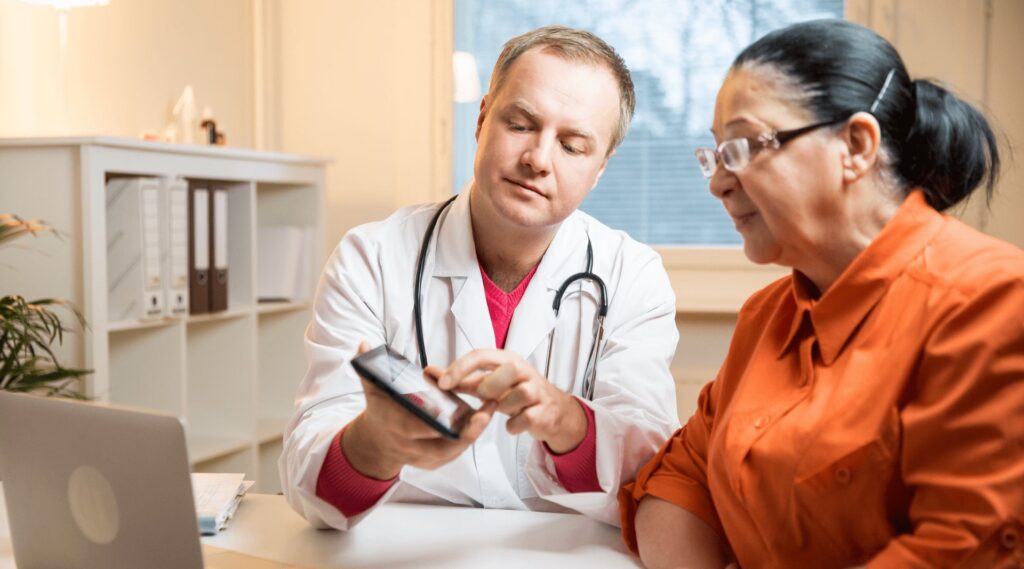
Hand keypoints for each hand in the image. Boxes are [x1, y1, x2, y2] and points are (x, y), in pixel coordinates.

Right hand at [342, 342, 496, 479]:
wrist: (375, 443)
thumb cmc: (380, 411)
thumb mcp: (372, 390)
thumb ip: (370, 369)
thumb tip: (363, 344)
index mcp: (396, 428)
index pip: (415, 429)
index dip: (431, 423)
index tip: (447, 411)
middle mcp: (411, 447)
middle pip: (441, 446)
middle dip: (464, 433)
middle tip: (483, 414)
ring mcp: (424, 457)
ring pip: (453, 451)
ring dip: (473, 434)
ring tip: (489, 412)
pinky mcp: (435, 461)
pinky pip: (455, 452)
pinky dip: (470, 438)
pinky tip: (484, 419)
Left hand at [438, 349, 586, 453]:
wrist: (553, 411)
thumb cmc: (516, 393)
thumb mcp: (491, 383)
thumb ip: (463, 379)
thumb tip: (431, 373)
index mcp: (507, 359)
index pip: (480, 355)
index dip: (459, 368)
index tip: (442, 383)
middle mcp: (523, 370)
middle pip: (504, 372)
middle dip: (489, 388)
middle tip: (486, 397)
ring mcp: (536, 390)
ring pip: (515, 396)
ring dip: (504, 407)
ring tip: (505, 409)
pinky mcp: (543, 411)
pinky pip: (523, 418)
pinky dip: (513, 425)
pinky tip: (514, 423)